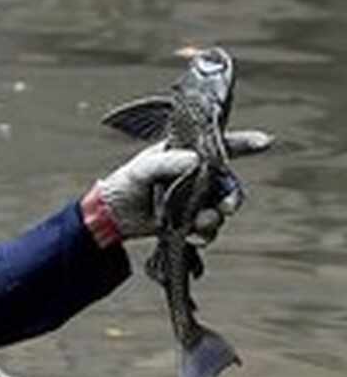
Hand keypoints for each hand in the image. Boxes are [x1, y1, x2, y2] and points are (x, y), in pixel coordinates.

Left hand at [82, 130, 272, 246]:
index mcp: (184, 155)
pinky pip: (208, 227)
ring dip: (215, 217)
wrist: (112, 216)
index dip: (244, 143)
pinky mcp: (188, 220)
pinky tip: (194, 234)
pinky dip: (205, 232)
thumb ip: (167, 163)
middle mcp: (194, 176)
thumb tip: (196, 160)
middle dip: (232, 196)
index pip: (219, 146)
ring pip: (220, 207)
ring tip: (200, 223)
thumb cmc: (125, 184)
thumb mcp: (142, 169)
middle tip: (228, 208)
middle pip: (227, 183)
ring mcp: (193, 199)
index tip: (265, 142)